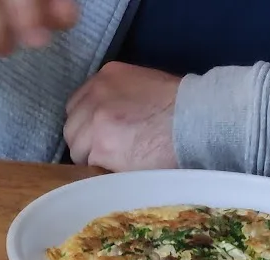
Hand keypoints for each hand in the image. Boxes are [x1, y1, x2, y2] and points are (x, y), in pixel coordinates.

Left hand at [64, 63, 179, 170]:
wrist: (197, 123)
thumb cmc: (182, 108)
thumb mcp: (147, 87)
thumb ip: (122, 98)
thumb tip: (113, 122)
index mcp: (106, 77)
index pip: (78, 105)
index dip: (87, 125)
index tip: (100, 137)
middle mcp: (95, 96)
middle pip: (72, 128)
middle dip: (86, 144)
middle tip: (108, 156)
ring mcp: (96, 122)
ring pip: (78, 150)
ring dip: (94, 161)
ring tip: (117, 166)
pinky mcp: (102, 148)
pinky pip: (90, 167)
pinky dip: (103, 173)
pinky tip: (120, 173)